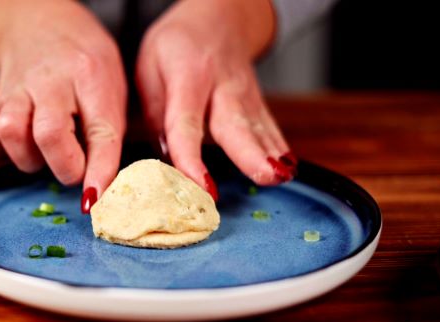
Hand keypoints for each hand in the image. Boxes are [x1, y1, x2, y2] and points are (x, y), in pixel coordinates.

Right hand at [0, 0, 126, 209]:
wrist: (44, 24)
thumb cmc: (87, 67)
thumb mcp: (112, 90)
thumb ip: (108, 133)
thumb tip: (103, 188)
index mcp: (91, 79)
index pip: (100, 131)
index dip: (98, 170)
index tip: (94, 199)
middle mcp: (52, 82)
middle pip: (49, 133)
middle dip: (63, 166)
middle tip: (72, 167)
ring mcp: (19, 89)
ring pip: (10, 131)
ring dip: (26, 157)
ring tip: (42, 154)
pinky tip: (10, 147)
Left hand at [136, 0, 296, 196]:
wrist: (217, 17)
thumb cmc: (176, 45)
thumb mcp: (150, 68)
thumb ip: (156, 115)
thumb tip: (165, 160)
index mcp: (188, 76)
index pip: (187, 123)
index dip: (192, 158)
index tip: (200, 186)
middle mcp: (222, 86)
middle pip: (235, 124)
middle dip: (250, 153)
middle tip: (264, 175)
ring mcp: (245, 95)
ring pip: (258, 127)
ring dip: (270, 154)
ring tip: (279, 176)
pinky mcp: (258, 104)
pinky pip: (269, 128)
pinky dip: (279, 148)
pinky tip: (289, 170)